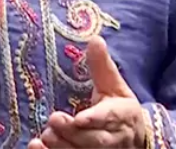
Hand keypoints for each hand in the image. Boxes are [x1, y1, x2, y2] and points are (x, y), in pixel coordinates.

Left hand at [29, 37, 149, 148]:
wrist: (137, 141)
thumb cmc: (119, 110)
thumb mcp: (114, 87)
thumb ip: (102, 67)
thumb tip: (95, 39)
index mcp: (120, 115)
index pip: (108, 118)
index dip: (94, 119)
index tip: (79, 118)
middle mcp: (112, 138)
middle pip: (94, 140)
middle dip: (74, 133)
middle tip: (54, 120)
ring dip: (63, 147)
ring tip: (44, 137)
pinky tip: (37, 148)